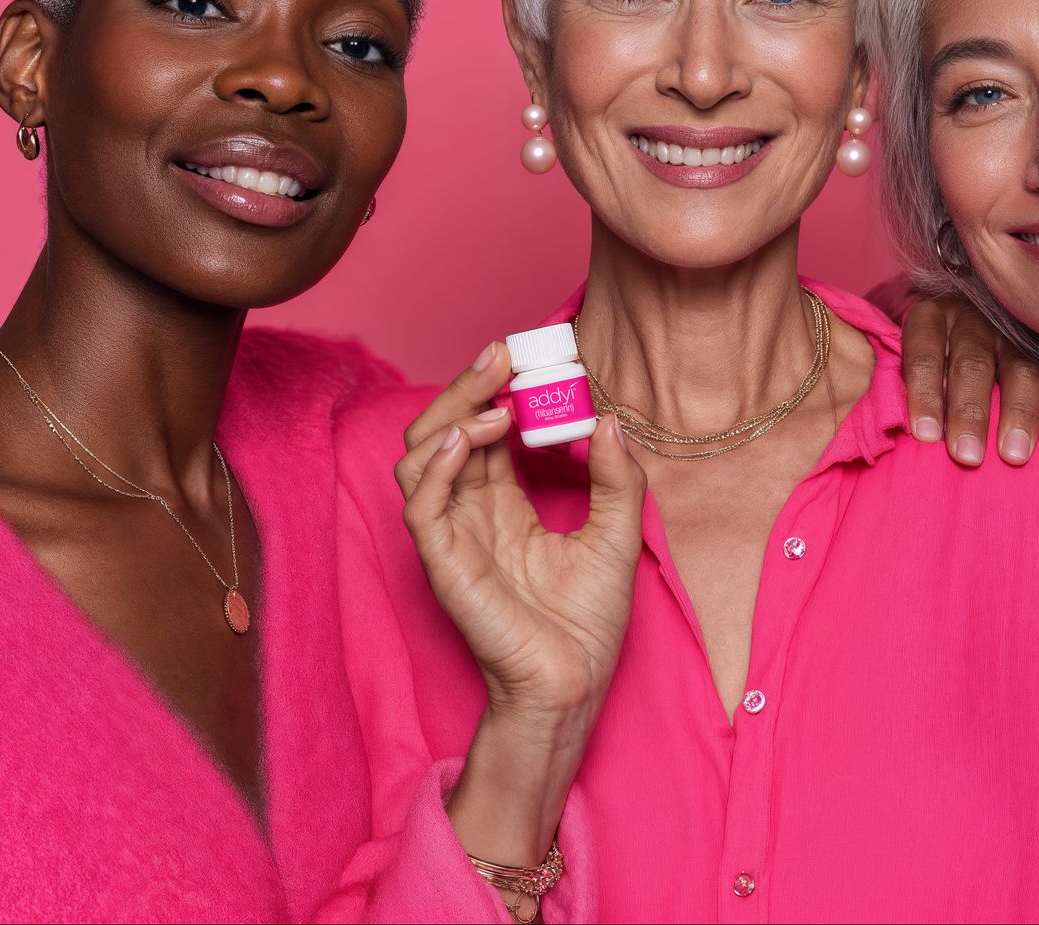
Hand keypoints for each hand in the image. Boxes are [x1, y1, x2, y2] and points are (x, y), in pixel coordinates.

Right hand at [395, 343, 644, 724]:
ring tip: (496, 400)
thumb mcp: (618, 535)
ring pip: (420, 456)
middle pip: (445, 430)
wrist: (573, 685)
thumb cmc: (588, 623)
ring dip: (451, 417)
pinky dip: (438, 464)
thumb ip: (616, 478)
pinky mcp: (443, 562)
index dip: (500, 391)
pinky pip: (422, 503)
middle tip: (503, 353)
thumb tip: (610, 419)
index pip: (488, 432)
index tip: (530, 357)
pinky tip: (470, 439)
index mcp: (505, 506)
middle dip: (469, 386)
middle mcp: (471, 513)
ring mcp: (452, 535)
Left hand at [898, 293, 1038, 467]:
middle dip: (969, 412)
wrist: (963, 312)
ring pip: (1018, 366)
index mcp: (930, 317)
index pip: (923, 356)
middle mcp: (970, 317)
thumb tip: (919, 433)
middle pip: (971, 364)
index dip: (924, 395)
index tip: (927, 436)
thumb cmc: (930, 349)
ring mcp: (1009, 327)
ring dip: (1018, 412)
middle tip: (967, 456)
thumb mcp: (911, 352)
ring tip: (1014, 454)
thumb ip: (911, 383)